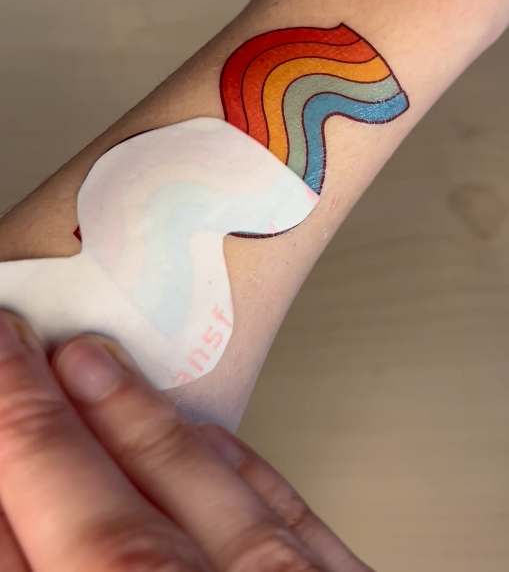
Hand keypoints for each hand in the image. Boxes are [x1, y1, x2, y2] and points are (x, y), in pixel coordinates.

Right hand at [0, 311, 371, 571]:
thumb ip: (62, 569)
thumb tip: (26, 517)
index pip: (19, 571)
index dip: (0, 468)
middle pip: (105, 539)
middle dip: (38, 430)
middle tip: (10, 345)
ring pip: (203, 520)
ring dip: (139, 428)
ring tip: (90, 359)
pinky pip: (295, 542)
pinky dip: (245, 477)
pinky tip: (210, 434)